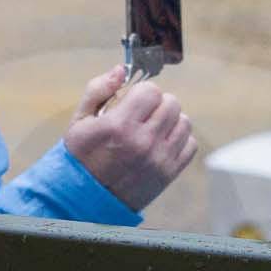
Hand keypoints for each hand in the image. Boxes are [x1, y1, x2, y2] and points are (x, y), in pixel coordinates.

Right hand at [63, 68, 196, 212]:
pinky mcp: (169, 173)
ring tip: (152, 129)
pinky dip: (179, 140)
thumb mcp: (80, 121)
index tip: (133, 101)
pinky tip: (161, 143)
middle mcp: (143, 142)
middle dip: (157, 104)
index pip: (151, 90)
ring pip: (184, 121)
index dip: (142, 92)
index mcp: (119, 126)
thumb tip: (121, 69)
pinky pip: (190, 144)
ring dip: (170, 121)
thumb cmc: (82, 158)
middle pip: (171, 103)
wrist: (86, 200)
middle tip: (143, 115)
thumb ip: (98, 90)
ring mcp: (159, 159)